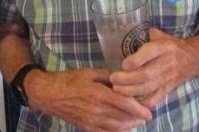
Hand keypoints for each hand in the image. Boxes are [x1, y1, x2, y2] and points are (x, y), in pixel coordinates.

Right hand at [27, 67, 151, 130]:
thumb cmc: (69, 80)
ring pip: (116, 127)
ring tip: (138, 123)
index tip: (149, 111)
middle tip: (147, 116)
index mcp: (98, 94)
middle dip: (137, 118)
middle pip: (123, 117)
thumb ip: (108, 76)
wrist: (49, 94)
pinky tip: (123, 130)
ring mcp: (91, 121)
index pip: (124, 103)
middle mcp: (96, 109)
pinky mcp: (86, 127)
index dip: (138, 109)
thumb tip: (123, 78)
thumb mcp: (89, 72)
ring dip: (129, 126)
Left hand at [109, 28, 198, 108]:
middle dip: (128, 79)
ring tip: (116, 89)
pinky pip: (155, 99)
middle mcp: (167, 63)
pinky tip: (130, 102)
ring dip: (131, 91)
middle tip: (113, 79)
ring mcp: (168, 78)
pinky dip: (143, 103)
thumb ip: (145, 35)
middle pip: (147, 74)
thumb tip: (126, 32)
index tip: (123, 64)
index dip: (137, 60)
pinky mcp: (168, 89)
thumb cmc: (172, 45)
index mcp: (164, 47)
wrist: (193, 58)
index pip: (151, 53)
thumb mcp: (161, 35)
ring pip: (149, 88)